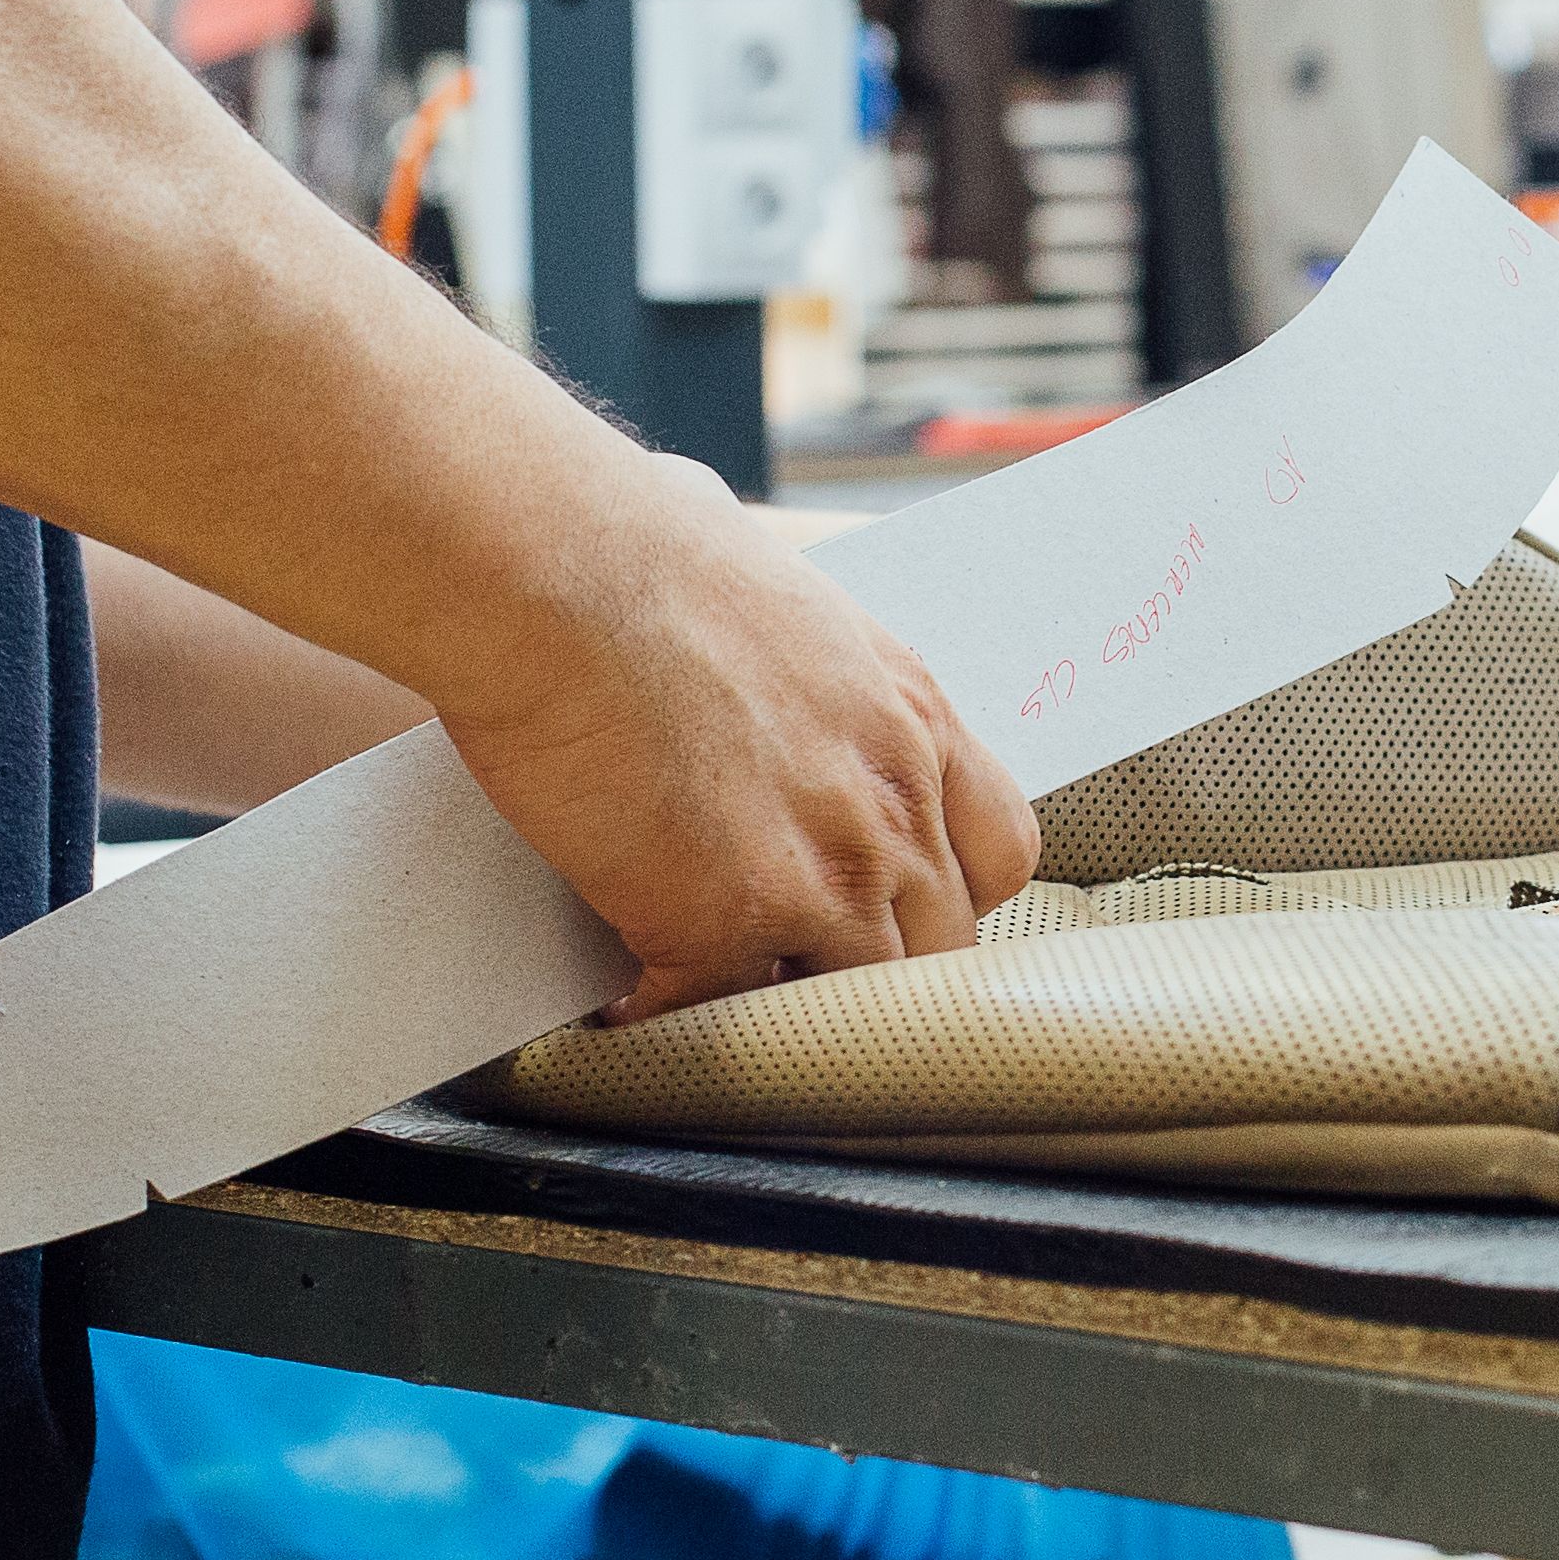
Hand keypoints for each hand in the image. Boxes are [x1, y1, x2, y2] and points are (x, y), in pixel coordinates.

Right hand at [430, 456, 1041, 1019]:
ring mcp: (825, 872)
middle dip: (869, 964)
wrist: (559, 569)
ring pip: (850, 998)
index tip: (892, 901)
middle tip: (794, 964)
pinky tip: (624, 1004)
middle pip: (938, 943)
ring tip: (715, 999)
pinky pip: (718, 1014)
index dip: (948, 889)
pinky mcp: (732, 921)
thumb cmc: (634, 542)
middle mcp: (890, 800)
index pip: (999, 850)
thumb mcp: (777, 585)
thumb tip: (742, 592)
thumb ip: (796, 638)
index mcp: (910, 716)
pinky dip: (666, 1018)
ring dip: (782, 1004)